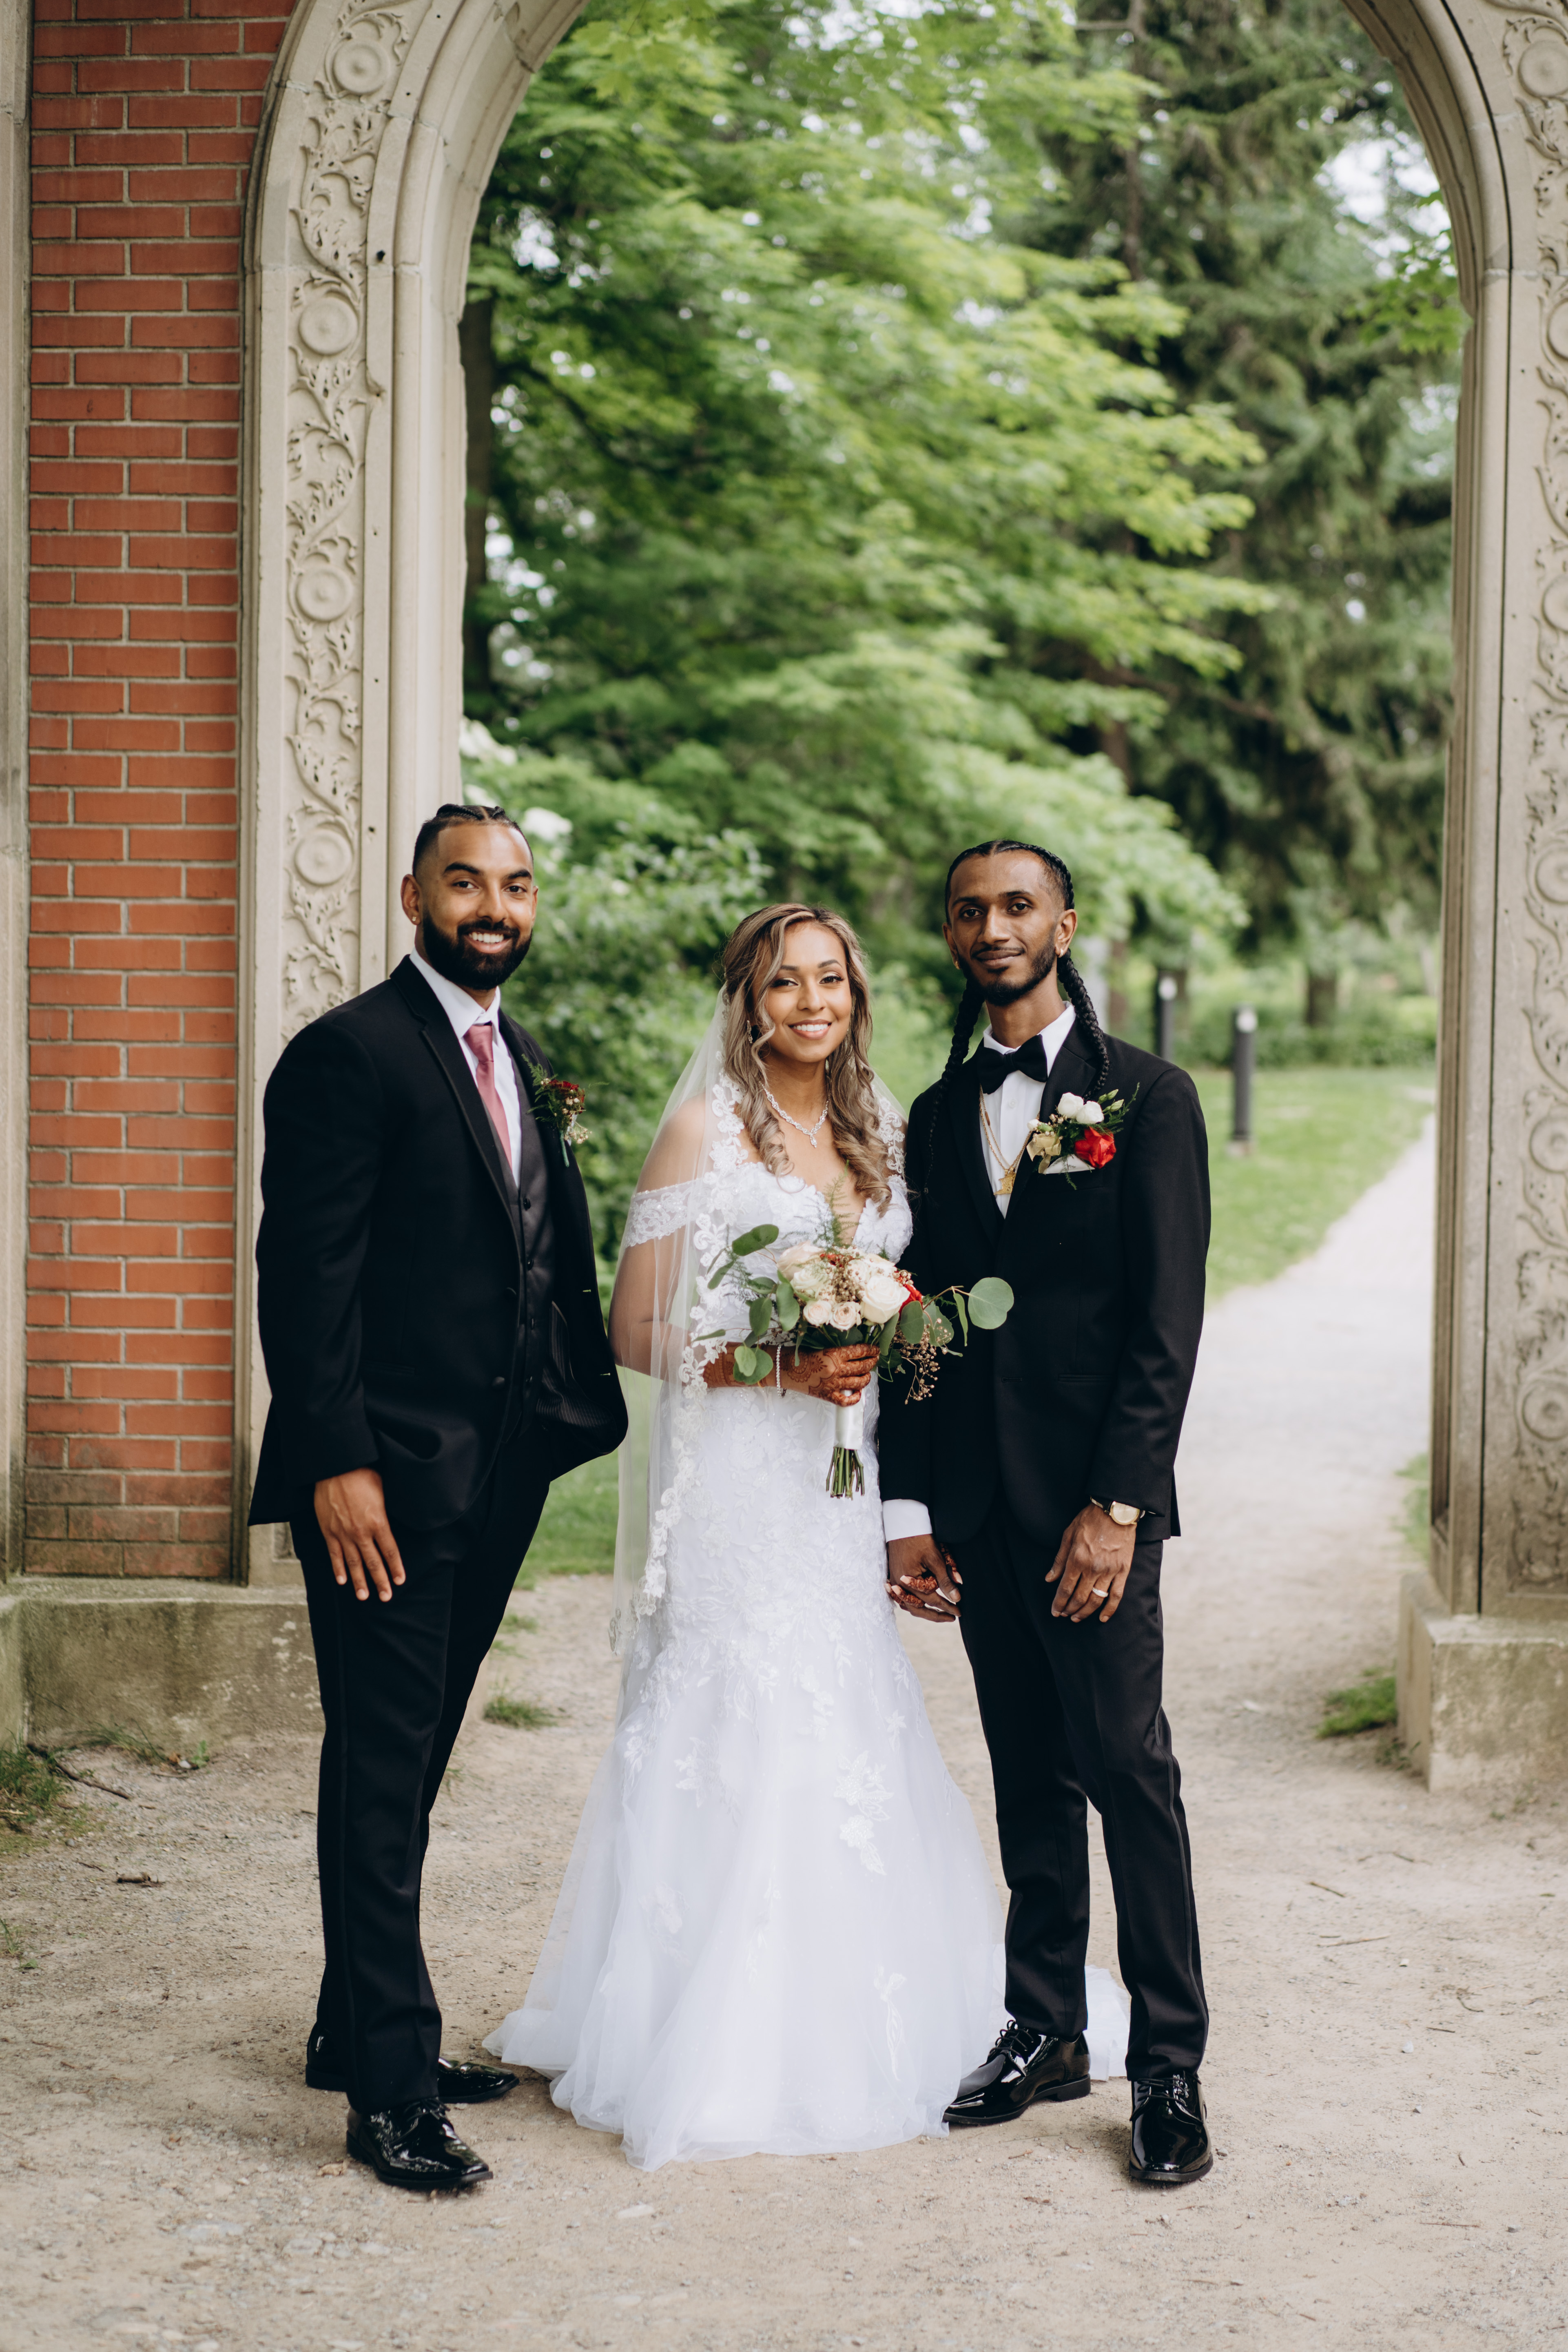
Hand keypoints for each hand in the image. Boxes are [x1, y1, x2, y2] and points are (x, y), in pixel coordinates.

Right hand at [314, 1468, 405, 1601]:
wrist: (335, 1467)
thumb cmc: (362, 1474)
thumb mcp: (383, 1491)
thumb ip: (386, 1511)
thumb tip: (390, 1522)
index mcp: (378, 1521)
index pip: (390, 1551)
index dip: (395, 1567)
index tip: (400, 1581)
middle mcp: (361, 1532)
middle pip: (373, 1562)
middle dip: (380, 1581)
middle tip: (385, 1597)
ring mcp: (343, 1533)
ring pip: (353, 1562)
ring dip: (359, 1581)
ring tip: (364, 1596)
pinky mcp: (328, 1531)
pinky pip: (334, 1554)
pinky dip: (338, 1568)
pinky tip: (342, 1581)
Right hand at [778, 1344, 879, 1406]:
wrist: (785, 1370)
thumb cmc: (800, 1356)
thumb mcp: (821, 1348)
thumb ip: (837, 1351)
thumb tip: (854, 1353)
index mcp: (833, 1354)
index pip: (859, 1351)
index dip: (870, 1350)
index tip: (876, 1350)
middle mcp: (836, 1370)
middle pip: (862, 1367)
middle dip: (871, 1363)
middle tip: (874, 1360)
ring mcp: (833, 1384)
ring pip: (858, 1382)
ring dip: (866, 1378)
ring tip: (867, 1375)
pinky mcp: (828, 1396)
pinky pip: (846, 1400)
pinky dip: (855, 1398)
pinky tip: (858, 1393)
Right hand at [885, 1533, 960, 1622]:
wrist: (902, 1523)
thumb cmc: (920, 1538)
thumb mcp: (936, 1558)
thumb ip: (945, 1580)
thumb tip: (956, 1598)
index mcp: (909, 1581)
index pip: (931, 1600)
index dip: (947, 1607)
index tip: (959, 1612)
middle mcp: (898, 1584)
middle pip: (917, 1608)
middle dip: (936, 1615)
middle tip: (952, 1618)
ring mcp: (894, 1581)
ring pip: (909, 1605)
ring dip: (924, 1611)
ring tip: (939, 1614)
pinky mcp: (893, 1576)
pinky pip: (902, 1597)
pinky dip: (912, 1603)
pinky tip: (921, 1604)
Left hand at [1047, 1503, 1135, 1622]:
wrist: (1116, 1511)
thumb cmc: (1090, 1520)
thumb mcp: (1068, 1535)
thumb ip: (1059, 1559)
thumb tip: (1049, 1578)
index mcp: (1077, 1559)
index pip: (1065, 1588)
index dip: (1059, 1603)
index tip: (1055, 1612)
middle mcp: (1092, 1568)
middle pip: (1079, 1597)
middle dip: (1069, 1609)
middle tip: (1064, 1615)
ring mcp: (1109, 1571)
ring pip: (1096, 1599)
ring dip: (1085, 1612)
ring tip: (1077, 1618)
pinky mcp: (1123, 1571)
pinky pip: (1116, 1595)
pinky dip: (1109, 1609)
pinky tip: (1102, 1618)